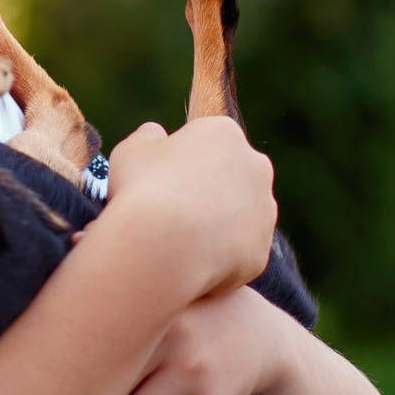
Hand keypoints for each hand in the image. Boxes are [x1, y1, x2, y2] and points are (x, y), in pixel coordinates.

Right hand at [98, 116, 276, 300]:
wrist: (160, 245)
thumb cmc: (142, 189)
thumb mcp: (131, 150)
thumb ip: (147, 137)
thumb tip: (155, 135)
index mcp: (225, 134)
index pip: (208, 141)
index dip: (182, 161)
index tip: (162, 180)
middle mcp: (255, 167)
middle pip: (232, 176)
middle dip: (209, 190)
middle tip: (173, 209)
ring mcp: (263, 211)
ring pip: (240, 216)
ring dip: (218, 223)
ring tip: (180, 239)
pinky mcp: (261, 250)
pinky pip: (240, 252)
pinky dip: (220, 256)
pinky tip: (191, 260)